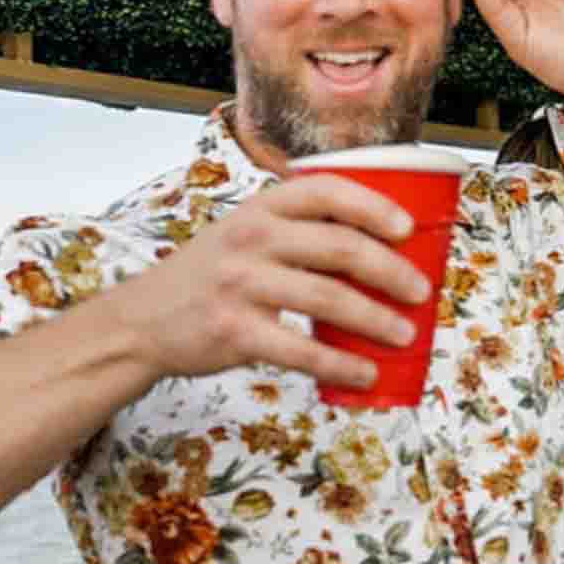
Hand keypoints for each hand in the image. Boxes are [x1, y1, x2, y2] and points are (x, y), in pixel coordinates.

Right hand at [109, 173, 429, 390]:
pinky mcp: (234, 331)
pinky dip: (340, 364)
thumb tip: (381, 250)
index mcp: (261, 208)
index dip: (374, 206)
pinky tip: (365, 373)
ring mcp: (240, 285)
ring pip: (327, 299)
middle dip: (390, 271)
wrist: (143, 320)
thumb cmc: (210, 275)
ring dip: (376, 319)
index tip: (408, 228)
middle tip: (421, 291)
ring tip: (406, 334)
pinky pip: (300, 349)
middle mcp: (251, 239)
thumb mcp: (245, 233)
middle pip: (339, 247)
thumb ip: (298, 232)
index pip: (327, 191)